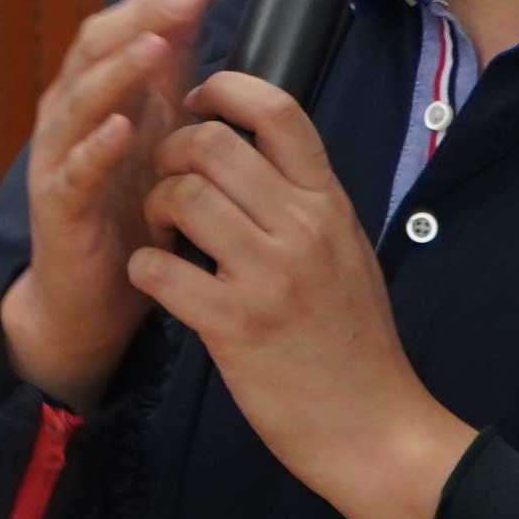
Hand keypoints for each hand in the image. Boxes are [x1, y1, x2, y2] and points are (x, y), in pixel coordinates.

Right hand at [0, 0, 216, 405]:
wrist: (89, 299)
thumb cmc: (126, 209)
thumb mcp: (157, 126)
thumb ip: (170, 60)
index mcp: (96, 90)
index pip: (122, 26)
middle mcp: (70, 114)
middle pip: (95, 49)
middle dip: (141, 18)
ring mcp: (59, 159)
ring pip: (80, 101)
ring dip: (118, 71)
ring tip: (155, 45)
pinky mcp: (57, 208)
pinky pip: (75, 172)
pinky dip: (97, 146)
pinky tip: (122, 128)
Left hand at [131, 70, 471, 518]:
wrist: (375, 430)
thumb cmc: (355, 344)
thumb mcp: (347, 252)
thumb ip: (307, 204)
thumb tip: (258, 157)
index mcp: (330, 205)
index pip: (278, 110)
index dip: (224, 88)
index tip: (195, 103)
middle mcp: (302, 229)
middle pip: (212, 143)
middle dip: (171, 153)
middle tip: (166, 183)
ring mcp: (268, 276)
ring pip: (181, 195)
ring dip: (153, 208)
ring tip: (160, 234)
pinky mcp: (234, 325)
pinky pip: (160, 270)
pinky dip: (143, 270)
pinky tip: (155, 282)